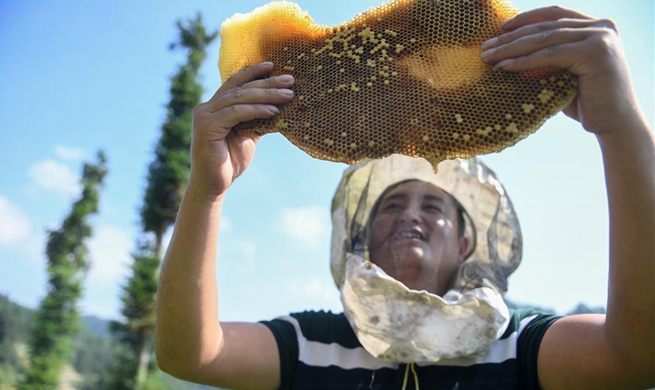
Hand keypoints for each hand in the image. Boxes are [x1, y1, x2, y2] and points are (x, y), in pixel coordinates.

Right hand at [190, 62, 294, 197]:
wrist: (214, 185)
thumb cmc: (230, 161)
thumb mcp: (248, 135)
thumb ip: (258, 118)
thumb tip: (281, 104)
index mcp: (214, 107)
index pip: (235, 83)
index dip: (253, 72)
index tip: (273, 65)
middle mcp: (206, 107)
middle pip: (241, 88)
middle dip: (267, 83)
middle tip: (290, 80)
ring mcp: (204, 116)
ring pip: (240, 98)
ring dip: (266, 95)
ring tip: (288, 95)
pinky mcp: (207, 127)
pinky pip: (236, 113)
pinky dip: (256, 110)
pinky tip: (273, 110)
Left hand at [480, 6, 640, 134]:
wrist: (614, 124)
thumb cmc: (587, 102)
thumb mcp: (564, 73)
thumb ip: (547, 58)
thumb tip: (509, 55)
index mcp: (596, 26)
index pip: (555, 15)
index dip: (526, 19)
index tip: (501, 28)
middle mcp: (601, 27)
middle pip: (546, 27)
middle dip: (512, 37)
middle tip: (485, 47)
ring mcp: (600, 37)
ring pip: (545, 39)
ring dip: (512, 48)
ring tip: (488, 57)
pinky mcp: (595, 53)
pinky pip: (550, 55)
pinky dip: (525, 61)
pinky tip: (505, 66)